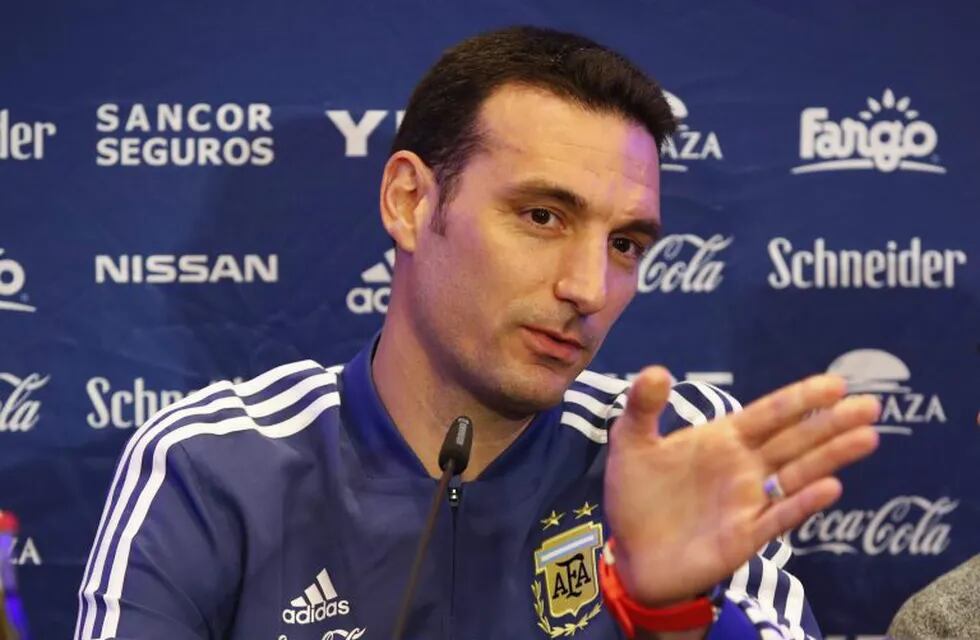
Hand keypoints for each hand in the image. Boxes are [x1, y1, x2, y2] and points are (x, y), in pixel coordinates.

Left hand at [603, 367, 879, 606]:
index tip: (836, 383)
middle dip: (831, 422)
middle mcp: (744, 467)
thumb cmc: (635, 495)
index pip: (769, 414)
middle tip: (871, 404)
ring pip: (798, 474)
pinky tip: (830, 488)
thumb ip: (643, 408)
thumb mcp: (631, 443)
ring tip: (867, 436)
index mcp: (722, 440)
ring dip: (831, 457)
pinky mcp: (744, 536)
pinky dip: (802, 503)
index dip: (800, 399)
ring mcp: (748, 501)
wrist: (631, 554)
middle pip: (795, 440)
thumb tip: (656, 370)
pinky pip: (779, 517)